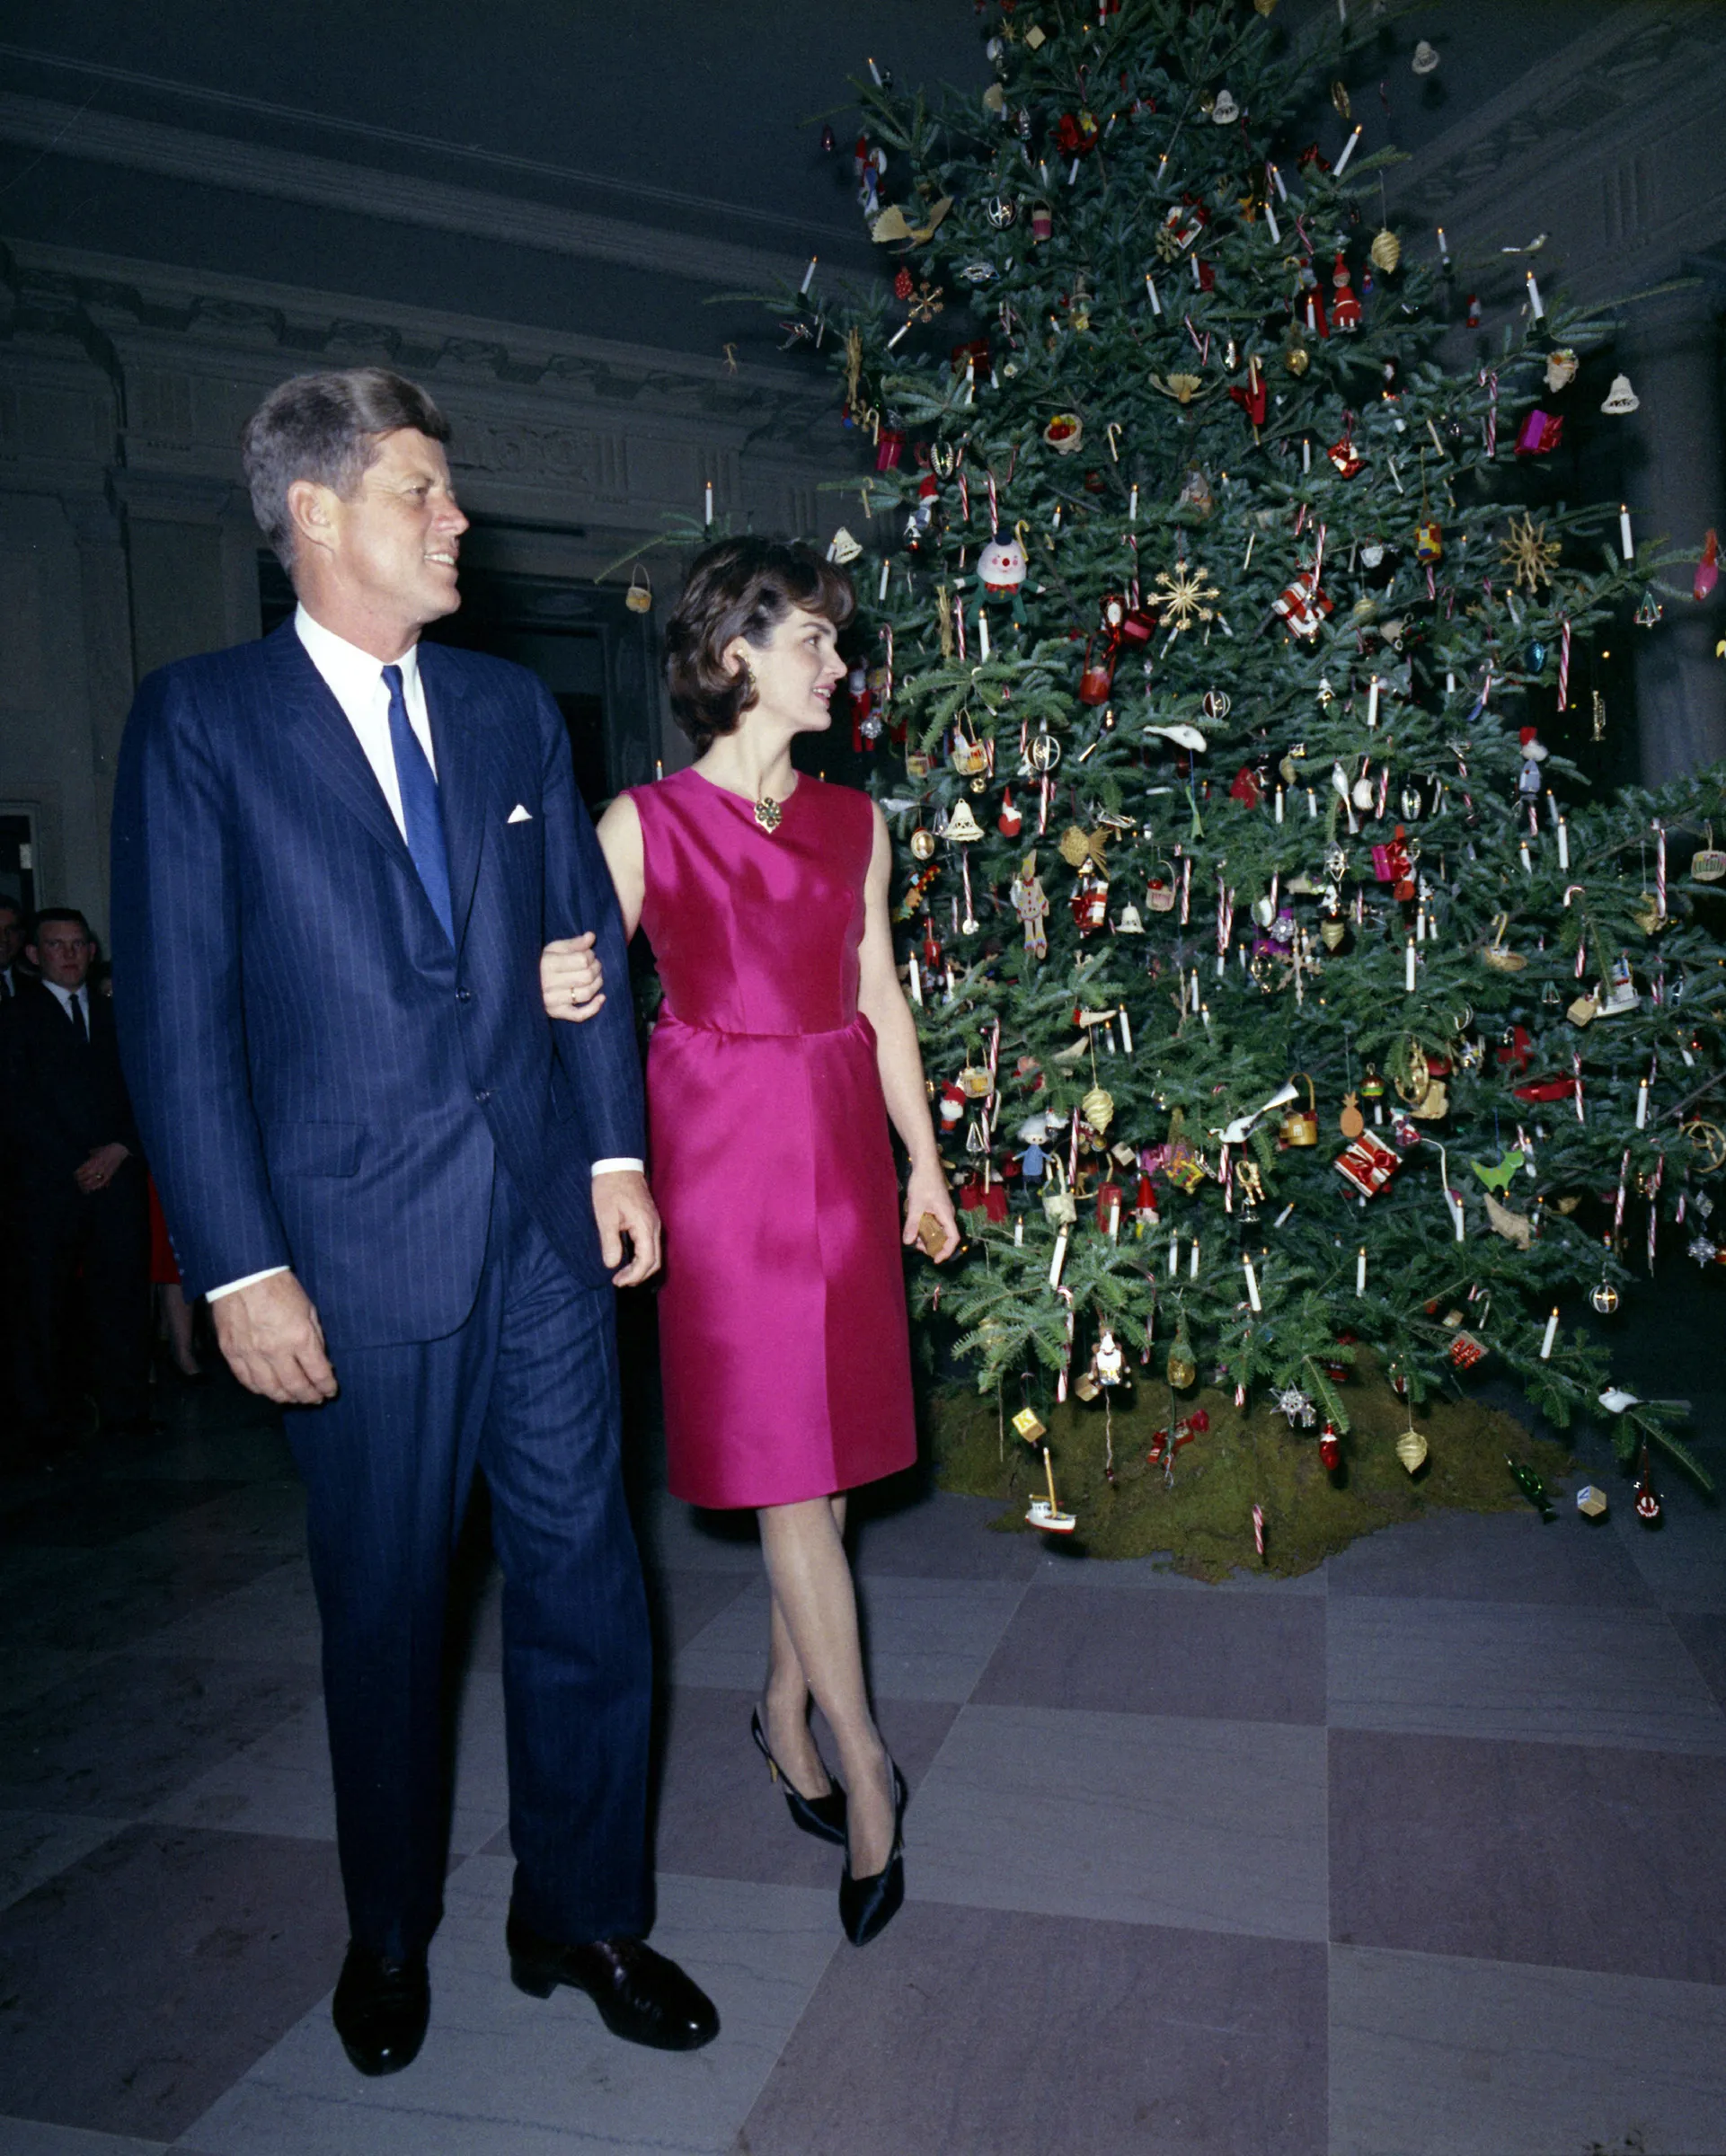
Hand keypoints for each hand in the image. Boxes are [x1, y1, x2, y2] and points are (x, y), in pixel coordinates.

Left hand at [75, 1142, 129, 1193]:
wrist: (119, 1151)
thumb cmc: (108, 1149)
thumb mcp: (98, 1150)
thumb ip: (92, 1152)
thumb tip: (89, 1152)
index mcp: (93, 1160)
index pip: (82, 1169)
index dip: (77, 1173)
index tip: (75, 1175)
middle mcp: (98, 1166)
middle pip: (86, 1176)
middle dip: (81, 1180)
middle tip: (78, 1181)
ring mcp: (103, 1171)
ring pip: (92, 1181)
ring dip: (86, 1185)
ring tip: (83, 1186)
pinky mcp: (109, 1175)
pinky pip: (101, 1183)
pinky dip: (95, 1187)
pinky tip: (91, 1189)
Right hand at [211, 1271, 337, 1405]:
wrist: (242, 1275)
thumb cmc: (279, 1287)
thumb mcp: (308, 1309)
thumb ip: (315, 1338)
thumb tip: (322, 1361)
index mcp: (299, 1337)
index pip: (318, 1373)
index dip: (326, 1386)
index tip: (330, 1391)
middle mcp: (275, 1350)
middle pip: (295, 1386)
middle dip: (308, 1396)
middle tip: (314, 1399)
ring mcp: (251, 1354)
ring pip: (270, 1389)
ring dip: (285, 1398)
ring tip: (294, 1398)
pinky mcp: (232, 1353)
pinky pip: (247, 1380)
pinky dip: (260, 1390)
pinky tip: (269, 1390)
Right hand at [541, 933, 605, 1022]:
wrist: (521, 984)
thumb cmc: (541, 963)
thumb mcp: (554, 949)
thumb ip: (573, 943)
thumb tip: (591, 936)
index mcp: (547, 964)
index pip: (582, 960)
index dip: (590, 955)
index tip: (588, 954)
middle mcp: (548, 983)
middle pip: (587, 977)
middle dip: (596, 968)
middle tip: (595, 964)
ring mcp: (552, 1000)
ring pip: (586, 994)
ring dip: (598, 984)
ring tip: (597, 977)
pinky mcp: (556, 1013)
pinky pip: (579, 1015)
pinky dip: (594, 1008)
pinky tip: (601, 998)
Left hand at [592, 1168, 661, 1286]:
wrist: (619, 1165)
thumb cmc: (610, 1188)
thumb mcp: (605, 1216)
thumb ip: (610, 1242)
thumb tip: (612, 1264)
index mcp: (645, 1226)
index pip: (647, 1261)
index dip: (633, 1276)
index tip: (617, 1281)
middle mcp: (655, 1227)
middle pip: (656, 1261)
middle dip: (639, 1276)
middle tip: (619, 1282)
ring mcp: (655, 1223)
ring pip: (655, 1254)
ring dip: (642, 1268)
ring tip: (623, 1275)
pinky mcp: (650, 1220)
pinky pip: (652, 1245)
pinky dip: (643, 1258)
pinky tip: (629, 1259)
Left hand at [902, 1160, 959, 1261]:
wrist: (925, 1164)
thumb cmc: (923, 1182)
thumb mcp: (915, 1205)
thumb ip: (912, 1224)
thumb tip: (908, 1242)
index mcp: (947, 1214)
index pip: (953, 1238)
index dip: (946, 1251)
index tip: (935, 1260)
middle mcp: (948, 1214)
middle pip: (945, 1236)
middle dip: (932, 1244)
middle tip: (916, 1244)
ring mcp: (943, 1210)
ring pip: (938, 1229)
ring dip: (926, 1235)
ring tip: (912, 1234)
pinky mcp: (937, 1206)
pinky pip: (934, 1221)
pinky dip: (925, 1226)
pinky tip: (914, 1223)